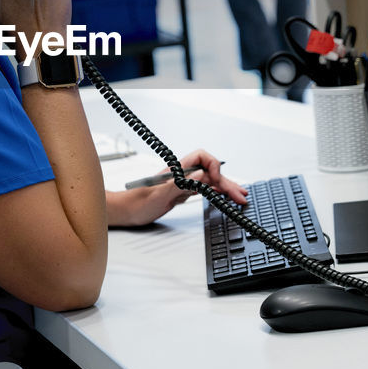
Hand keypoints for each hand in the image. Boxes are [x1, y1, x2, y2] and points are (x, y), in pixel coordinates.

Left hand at [108, 150, 246, 226]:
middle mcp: (182, 174)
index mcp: (177, 169)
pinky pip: (204, 189)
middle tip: (240, 195)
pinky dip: (216, 193)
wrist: (127, 211)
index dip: (213, 165)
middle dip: (227, 181)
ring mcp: (183, 183)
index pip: (201, 157)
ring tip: (240, 196)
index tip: (218, 180)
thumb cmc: (137, 202)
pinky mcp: (183, 193)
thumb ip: (179, 184)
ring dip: (225, 188)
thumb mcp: (158, 195)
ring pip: (210, 181)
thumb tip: (200, 174)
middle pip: (210, 171)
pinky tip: (225, 197)